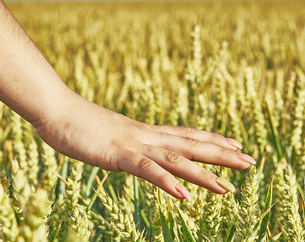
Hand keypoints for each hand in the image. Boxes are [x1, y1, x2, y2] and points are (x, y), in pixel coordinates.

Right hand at [35, 93, 254, 199]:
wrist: (55, 108)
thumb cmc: (74, 121)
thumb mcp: (105, 133)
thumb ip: (120, 141)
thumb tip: (128, 147)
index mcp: (142, 131)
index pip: (183, 134)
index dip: (209, 139)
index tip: (232, 143)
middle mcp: (144, 136)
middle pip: (189, 144)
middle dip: (220, 153)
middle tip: (249, 160)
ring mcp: (133, 144)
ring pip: (176, 159)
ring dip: (204, 172)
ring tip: (229, 186)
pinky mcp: (118, 155)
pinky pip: (147, 170)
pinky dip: (168, 182)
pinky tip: (186, 196)